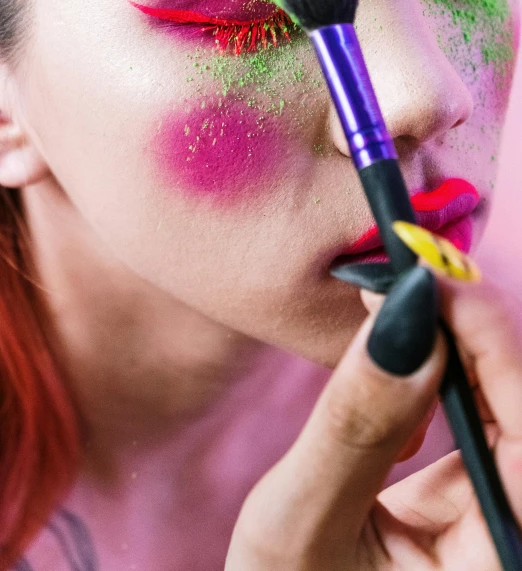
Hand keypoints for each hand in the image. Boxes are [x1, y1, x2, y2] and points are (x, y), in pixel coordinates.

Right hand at [225, 268, 521, 569]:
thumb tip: (403, 323)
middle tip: (403, 279)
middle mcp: (515, 538)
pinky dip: (439, 383)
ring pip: (503, 412)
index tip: (428, 276)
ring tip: (395, 309)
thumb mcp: (300, 531)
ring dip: (453, 352)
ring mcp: (499, 524)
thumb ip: (355, 429)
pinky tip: (403, 362)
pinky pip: (478, 428)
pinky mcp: (478, 508)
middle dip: (467, 335)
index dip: (488, 338)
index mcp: (501, 561)